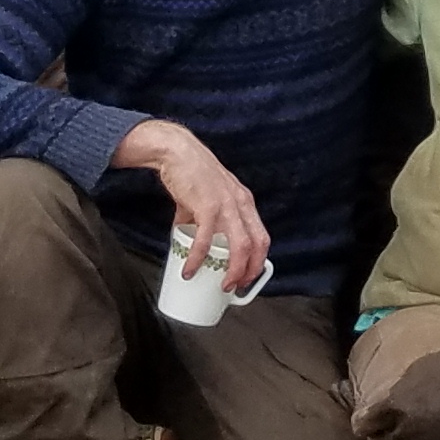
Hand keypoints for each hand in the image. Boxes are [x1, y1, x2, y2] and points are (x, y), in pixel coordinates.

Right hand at [110, 120, 269, 294]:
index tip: (247, 278)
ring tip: (221, 285)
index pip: (262, 237)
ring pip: (240, 246)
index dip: (258, 261)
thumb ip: (204, 220)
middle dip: (250, 271)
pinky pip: (205, 240)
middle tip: (235, 287)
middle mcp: (240, 204)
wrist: (177, 152)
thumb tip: (191, 244)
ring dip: (233, 270)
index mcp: (244, 203)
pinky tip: (190, 270)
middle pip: (257, 244)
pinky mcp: (206, 205)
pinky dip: (198, 259)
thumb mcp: (208, 198)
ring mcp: (226, 205)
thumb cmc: (193, 174)